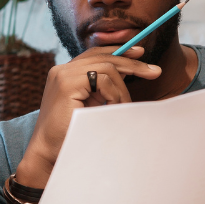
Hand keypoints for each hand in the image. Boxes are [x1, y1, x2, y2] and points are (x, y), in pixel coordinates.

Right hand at [14, 46, 161, 187]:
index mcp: (65, 73)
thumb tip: (129, 73)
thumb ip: (101, 88)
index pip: (95, 54)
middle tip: (154, 72)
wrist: (50, 152)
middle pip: (103, 56)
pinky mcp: (67, 83)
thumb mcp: (90, 104)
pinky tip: (113, 107)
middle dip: (132, 63)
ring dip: (122, 88)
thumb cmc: (71, 133)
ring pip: (107, 67)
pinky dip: (114, 94)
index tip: (140, 54)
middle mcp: (61, 70)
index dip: (119, 52)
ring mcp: (63, 75)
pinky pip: (102, 79)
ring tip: (125, 106)